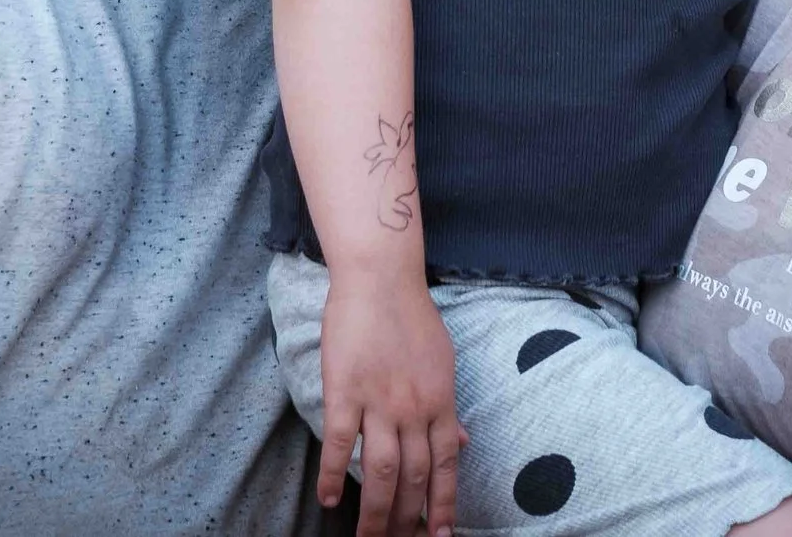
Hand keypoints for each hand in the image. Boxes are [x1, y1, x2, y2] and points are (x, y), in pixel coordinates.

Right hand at [319, 267, 464, 536]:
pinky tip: (328, 499)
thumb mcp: (443, 363)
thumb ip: (448, 407)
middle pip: (413, 476)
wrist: (381, 279)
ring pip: (380, 470)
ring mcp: (379, 401)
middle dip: (407, 518)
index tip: (440, 535)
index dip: (443, 504)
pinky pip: (340, 443)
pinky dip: (334, 474)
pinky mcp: (345, 391)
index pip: (445, 465)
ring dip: (375, 511)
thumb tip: (463, 442)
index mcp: (441, 401)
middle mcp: (414, 408)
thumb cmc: (412, 318)